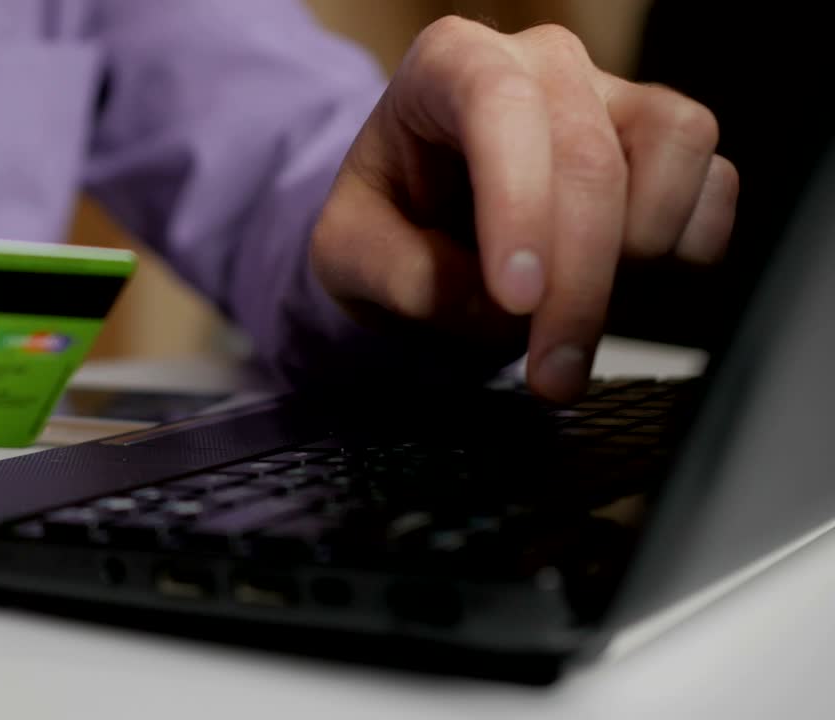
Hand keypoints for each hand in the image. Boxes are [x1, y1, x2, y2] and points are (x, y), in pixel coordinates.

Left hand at [312, 16, 738, 401]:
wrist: (428, 229)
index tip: (517, 297)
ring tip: (573, 321)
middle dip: (578, 284)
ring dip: (635, 261)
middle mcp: (541, 64)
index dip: (518, 203)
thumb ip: (398, 276)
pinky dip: (682, 253)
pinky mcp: (670, 146)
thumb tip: (487, 300)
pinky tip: (623, 289)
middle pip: (590, 155)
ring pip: (674, 150)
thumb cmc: (388, 225)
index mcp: (448, 65)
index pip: (497, 108)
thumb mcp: (345, 256)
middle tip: (552, 372)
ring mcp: (615, 96)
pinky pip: (715, 188)